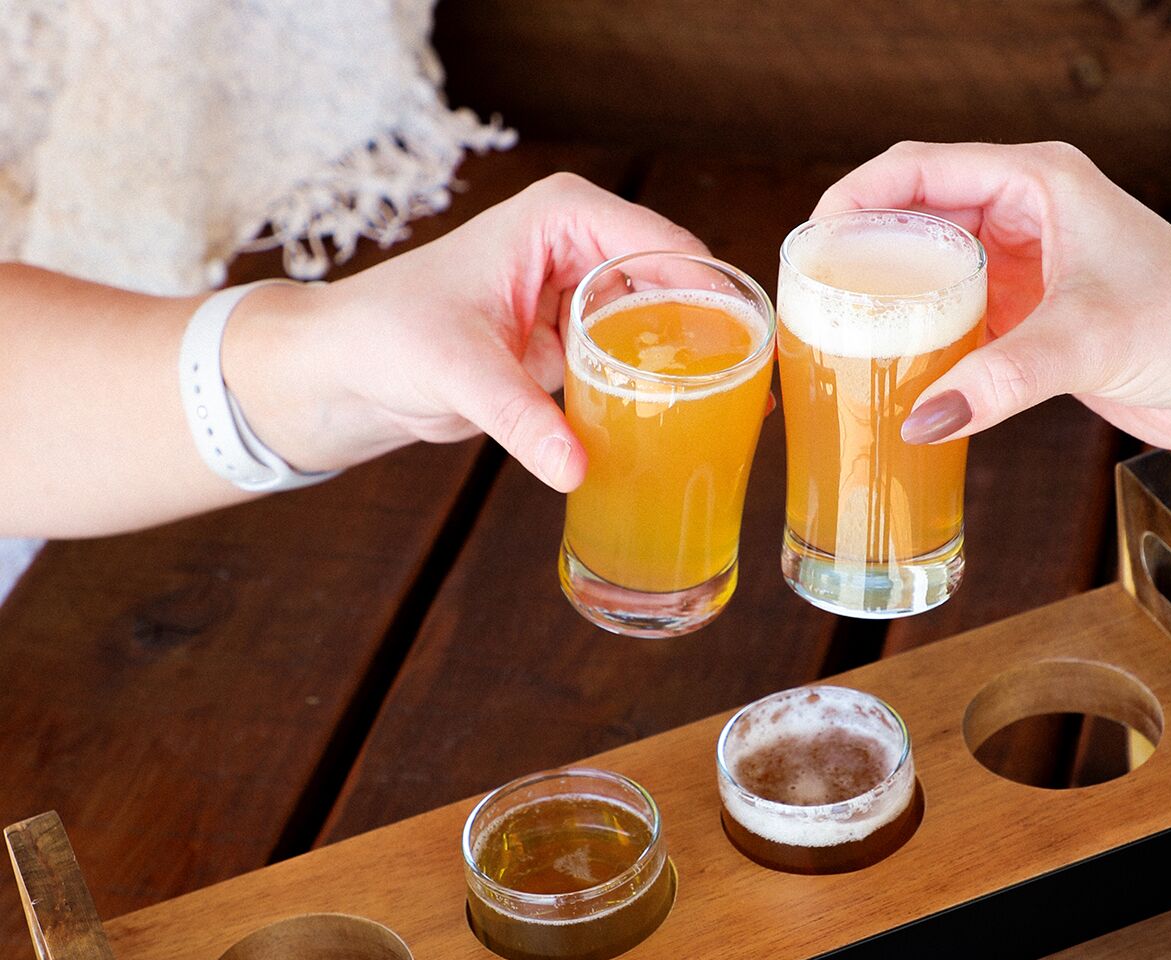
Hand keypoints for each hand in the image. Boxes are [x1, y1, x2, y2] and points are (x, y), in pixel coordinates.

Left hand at [223, 174, 707, 491]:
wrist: (348, 371)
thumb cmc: (386, 338)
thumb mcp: (459, 373)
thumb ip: (519, 418)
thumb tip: (573, 468)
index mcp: (561, 218)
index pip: (662, 246)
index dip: (714, 296)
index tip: (754, 350)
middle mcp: (580, 246)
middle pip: (676, 285)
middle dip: (717, 334)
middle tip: (759, 392)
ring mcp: (580, 295)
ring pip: (662, 324)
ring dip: (694, 364)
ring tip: (742, 413)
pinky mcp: (572, 341)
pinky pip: (635, 360)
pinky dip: (660, 387)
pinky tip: (693, 424)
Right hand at [816, 141, 1170, 455]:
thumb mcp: (1088, 342)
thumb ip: (1002, 378)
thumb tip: (921, 418)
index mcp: (1039, 182)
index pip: (923, 168)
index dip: (858, 196)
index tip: (813, 239)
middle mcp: (1027, 213)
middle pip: (916, 213)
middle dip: (861, 248)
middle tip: (813, 294)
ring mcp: (1026, 264)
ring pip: (932, 265)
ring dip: (889, 294)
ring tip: (837, 331)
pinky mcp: (1031, 313)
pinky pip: (955, 312)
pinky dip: (920, 333)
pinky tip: (892, 363)